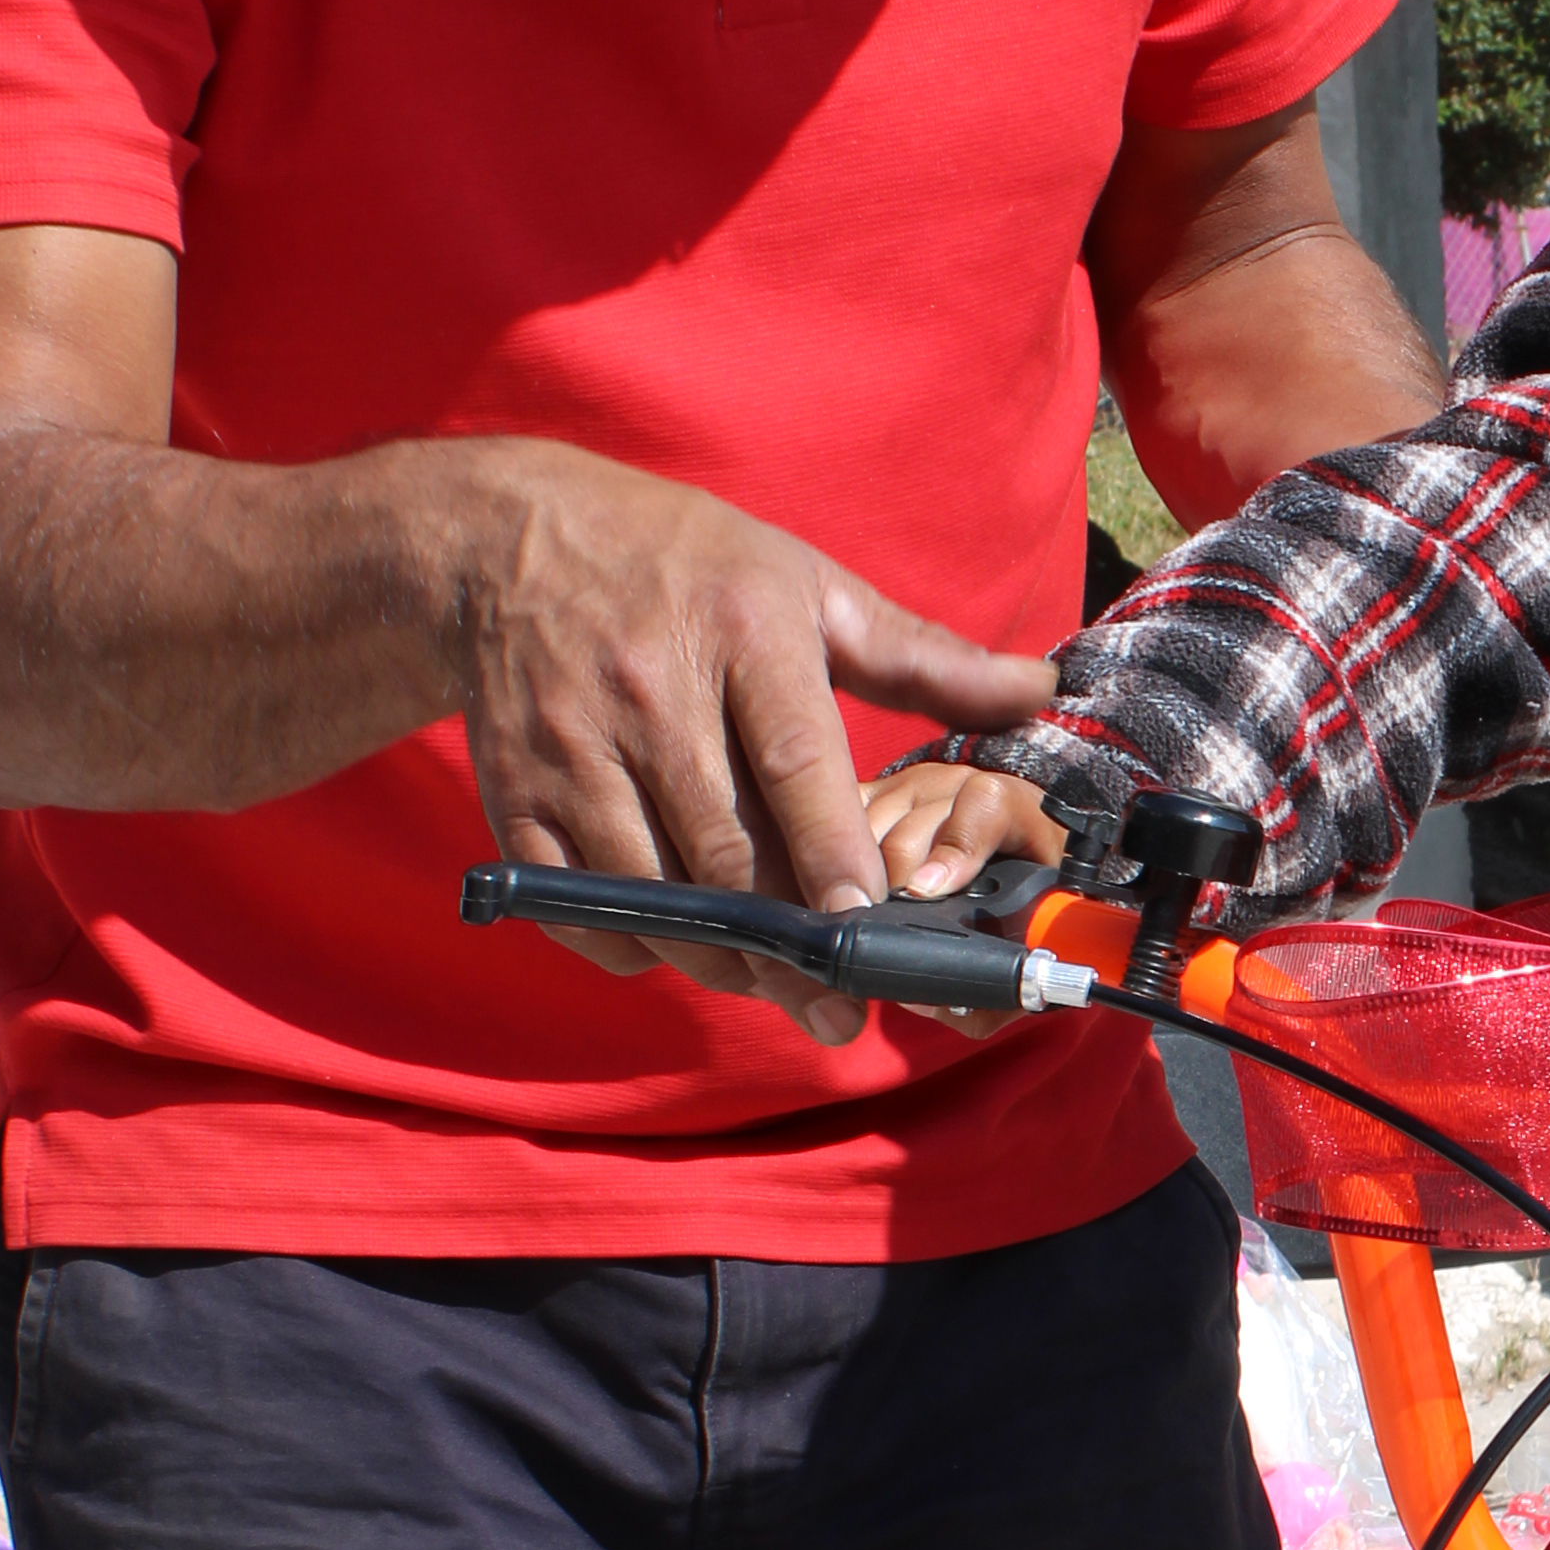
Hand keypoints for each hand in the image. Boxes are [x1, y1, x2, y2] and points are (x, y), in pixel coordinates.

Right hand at [458, 444, 1052, 1045]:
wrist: (509, 542)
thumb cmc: (688, 567)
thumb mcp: (807, 585)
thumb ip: (923, 655)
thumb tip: (1040, 691)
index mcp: (741, 629)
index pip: (793, 759)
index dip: (830, 852)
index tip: (867, 923)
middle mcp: (649, 688)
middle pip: (724, 848)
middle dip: (787, 944)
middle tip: (840, 1007)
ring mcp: (572, 744)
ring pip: (652, 889)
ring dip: (717, 958)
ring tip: (775, 990)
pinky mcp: (512, 789)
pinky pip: (576, 900)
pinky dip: (631, 943)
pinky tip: (681, 947)